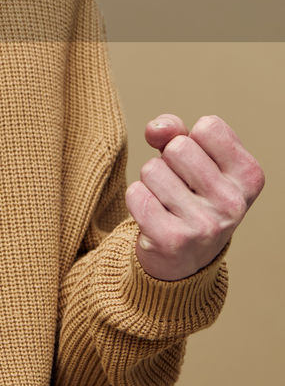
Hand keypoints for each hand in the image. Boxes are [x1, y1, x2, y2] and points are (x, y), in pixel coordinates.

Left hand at [125, 114, 263, 280]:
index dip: (192, 139)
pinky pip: (136, 194)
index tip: (198, 165)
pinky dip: (137, 200)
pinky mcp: (173, 241)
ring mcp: (205, 225)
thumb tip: (155, 129)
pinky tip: (154, 218)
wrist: (184, 258)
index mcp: (249, 177)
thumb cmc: (190, 195)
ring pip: (152, 169)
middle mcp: (233, 203)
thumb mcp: (194, 157)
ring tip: (167, 204)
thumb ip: (175, 130)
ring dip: (151, 183)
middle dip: (168, 161)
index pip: (208, 127)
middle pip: (178, 147)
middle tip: (179, 187)